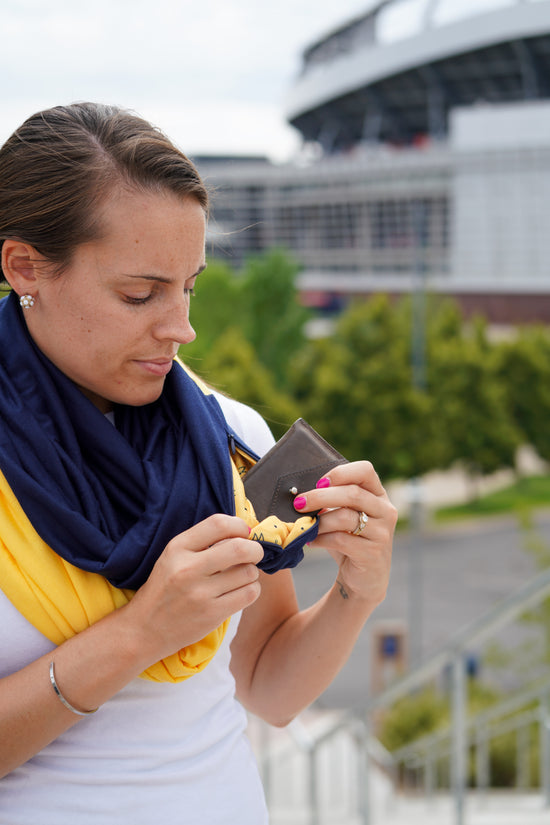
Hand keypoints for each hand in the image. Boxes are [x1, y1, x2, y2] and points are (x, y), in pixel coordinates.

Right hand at [125, 515, 263, 663]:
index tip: (244, 532)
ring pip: (248, 572)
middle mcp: (188, 568)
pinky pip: (248, 594)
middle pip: (240, 548)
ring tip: (242, 576)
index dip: (239, 525)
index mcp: (177, 548)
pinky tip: (241, 591)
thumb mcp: (172, 557)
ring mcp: (200, 593)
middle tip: (254, 554)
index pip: (218, 524)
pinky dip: (252, 590)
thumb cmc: (164, 589)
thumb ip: (202, 544)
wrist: (144, 629)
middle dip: (255, 549)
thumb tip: (242, 533)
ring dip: (252, 572)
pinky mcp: (211, 615)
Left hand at [293, 461, 396, 605]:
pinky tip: (310, 542)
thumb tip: (301, 493)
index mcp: (378, 495)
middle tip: (299, 503)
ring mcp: (382, 532)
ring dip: (319, 521)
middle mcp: (385, 511)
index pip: (366, 471)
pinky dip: (320, 539)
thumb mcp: (343, 516)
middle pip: (352, 493)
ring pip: (345, 517)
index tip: (319, 482)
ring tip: (305, 526)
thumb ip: (331, 501)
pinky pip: (340, 540)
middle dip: (320, 496)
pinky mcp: (373, 553)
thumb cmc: (349, 540)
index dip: (340, 472)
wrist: (364, 579)